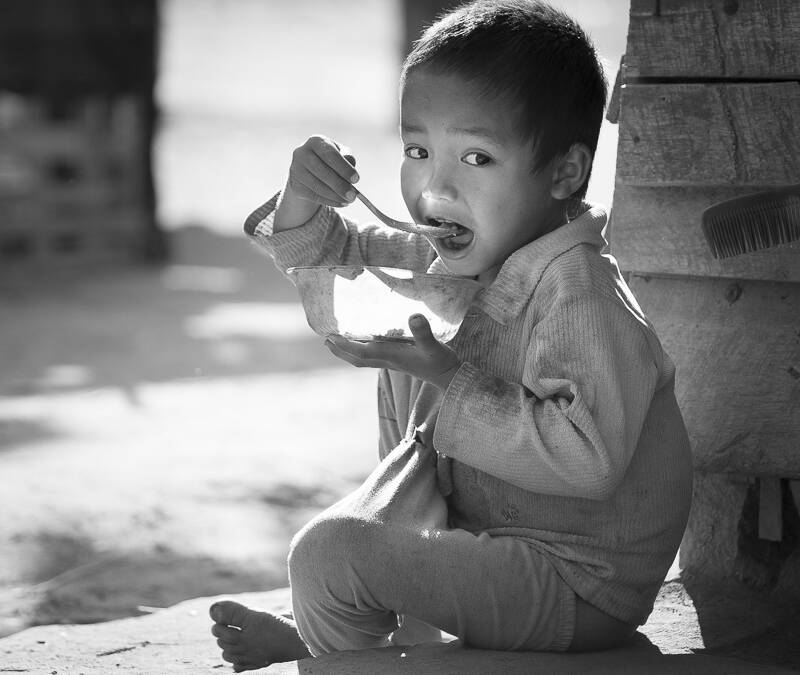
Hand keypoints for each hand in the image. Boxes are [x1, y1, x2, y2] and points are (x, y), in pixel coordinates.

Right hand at [274, 135, 359, 231]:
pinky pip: (314, 196)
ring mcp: (296, 170)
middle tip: (353, 196)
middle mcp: (301, 153)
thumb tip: (351, 169)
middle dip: (340, 185)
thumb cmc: (331, 160)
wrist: (309, 170)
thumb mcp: (341, 154)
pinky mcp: (295, 185)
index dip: (344, 168)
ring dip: (336, 196)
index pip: (330, 155)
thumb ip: (348, 158)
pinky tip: (341, 203)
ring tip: (350, 200)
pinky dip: (330, 201)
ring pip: (318, 186)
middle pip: (323, 172)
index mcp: (315, 141)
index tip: (356, 180)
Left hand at [325, 314, 461, 391]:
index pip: (362, 352)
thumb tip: (414, 316)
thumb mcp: (434, 346)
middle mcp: (389, 361)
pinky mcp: (399, 362)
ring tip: (337, 342)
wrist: (451, 379)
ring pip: (364, 359)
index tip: (330, 337)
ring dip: (348, 352)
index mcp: (392, 356)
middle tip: (326, 340)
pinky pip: (374, 358)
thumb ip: (424, 332)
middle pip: (357, 358)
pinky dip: (362, 351)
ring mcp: (393, 363)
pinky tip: (365, 343)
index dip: (345, 346)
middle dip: (340, 350)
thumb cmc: (442, 363)